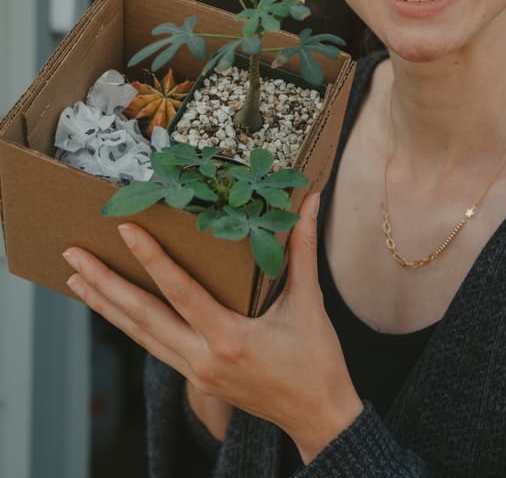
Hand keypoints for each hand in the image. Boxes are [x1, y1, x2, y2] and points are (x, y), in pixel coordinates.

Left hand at [62, 193, 363, 463]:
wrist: (318, 418)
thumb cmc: (317, 362)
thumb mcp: (309, 304)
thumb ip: (304, 249)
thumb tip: (312, 202)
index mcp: (228, 338)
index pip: (179, 291)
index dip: (151, 259)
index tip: (126, 230)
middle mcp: (202, 358)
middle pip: (141, 317)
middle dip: (104, 285)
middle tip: (74, 256)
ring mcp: (195, 373)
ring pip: (139, 335)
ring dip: (106, 306)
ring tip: (76, 279)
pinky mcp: (196, 379)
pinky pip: (152, 347)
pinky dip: (128, 325)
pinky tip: (113, 309)